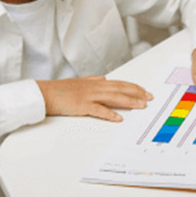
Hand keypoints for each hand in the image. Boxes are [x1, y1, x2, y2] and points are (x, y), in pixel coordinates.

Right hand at [37, 76, 151, 121]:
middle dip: (137, 93)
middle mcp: (95, 87)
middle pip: (121, 89)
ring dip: (129, 101)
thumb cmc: (61, 89)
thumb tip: (104, 78)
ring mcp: (89, 96)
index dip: (133, 87)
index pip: (119, 83)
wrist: (45, 93)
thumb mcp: (79, 82)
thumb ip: (93, 80)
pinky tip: (118, 118)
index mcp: (96, 82)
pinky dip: (109, 114)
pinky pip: (98, 110)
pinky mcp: (82, 105)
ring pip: (114, 97)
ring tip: (141, 106)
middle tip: (150, 98)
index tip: (145, 91)